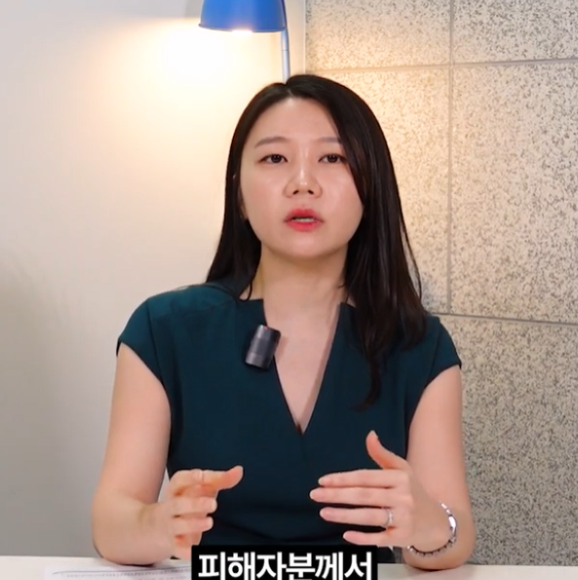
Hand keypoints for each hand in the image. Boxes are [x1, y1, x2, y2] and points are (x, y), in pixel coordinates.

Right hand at [155, 466, 242, 558]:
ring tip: (209, 522)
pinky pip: (178, 549)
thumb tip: (239, 471)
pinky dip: (186, 551)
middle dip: (195, 504)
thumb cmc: (184, 501)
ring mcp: (170, 525)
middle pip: (179, 504)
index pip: (182, 479)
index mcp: (177, 488)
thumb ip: (220, 479)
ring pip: (178, 525)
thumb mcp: (200, 488)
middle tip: (213, 504)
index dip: (194, 478)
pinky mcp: (173, 543)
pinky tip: (196, 551)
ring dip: (193, 524)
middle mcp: (171, 505)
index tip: (206, 477)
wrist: (153, 527)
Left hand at [310, 431, 446, 548]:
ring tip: (323, 512)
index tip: (322, 480)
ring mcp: (403, 518)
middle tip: (315, 495)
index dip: (343, 478)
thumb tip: (370, 434)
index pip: (366, 477)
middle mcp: (402, 497)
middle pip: (364, 496)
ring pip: (369, 516)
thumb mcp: (402, 469)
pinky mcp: (403, 538)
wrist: (437, 522)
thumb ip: (382, 454)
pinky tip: (345, 535)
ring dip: (344, 515)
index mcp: (400, 478)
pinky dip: (363, 538)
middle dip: (337, 495)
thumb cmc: (413, 491)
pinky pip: (380, 539)